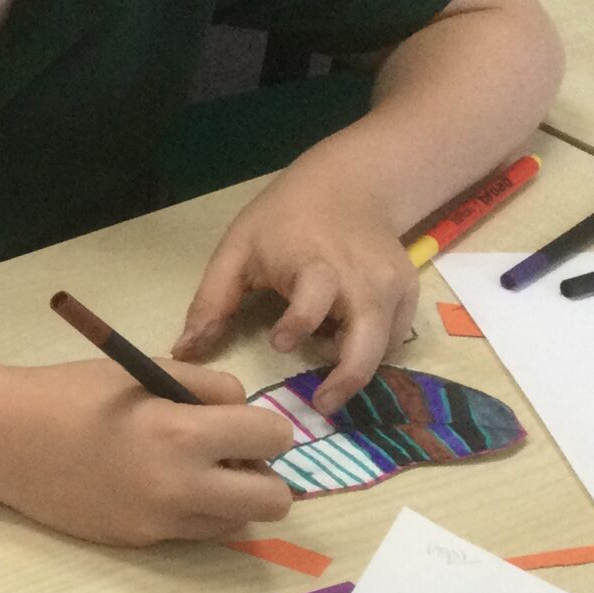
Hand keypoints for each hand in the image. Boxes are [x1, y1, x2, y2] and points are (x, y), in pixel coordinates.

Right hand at [0, 360, 295, 545]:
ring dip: (231, 497)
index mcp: (182, 433)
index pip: (273, 437)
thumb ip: (203, 386)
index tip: (242, 422)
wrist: (5, 441)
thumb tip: (242, 410)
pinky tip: (156, 487)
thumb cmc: (70, 394)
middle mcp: (181, 487)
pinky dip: (193, 512)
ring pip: (239, 522)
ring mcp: (161, 522)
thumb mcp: (141, 371)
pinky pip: (195, 532)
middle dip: (265, 474)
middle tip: (232, 456)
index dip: (266, 426)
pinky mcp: (140, 542)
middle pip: (275, 500)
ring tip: (192, 472)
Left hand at [173, 172, 417, 413]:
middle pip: (367, 337)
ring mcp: (393, 286)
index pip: (315, 298)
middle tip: (322, 405)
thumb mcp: (237, 249)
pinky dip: (372, 349)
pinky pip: (394, 337)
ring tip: (326, 369)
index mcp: (316, 263)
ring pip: (384, 345)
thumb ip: (211, 301)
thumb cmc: (283, 220)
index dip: (299, 323)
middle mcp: (363, 277)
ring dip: (357, 365)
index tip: (278, 343)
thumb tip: (184, 351)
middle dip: (348, 377)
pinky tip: (344, 341)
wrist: (347, 186)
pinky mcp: (409, 293)